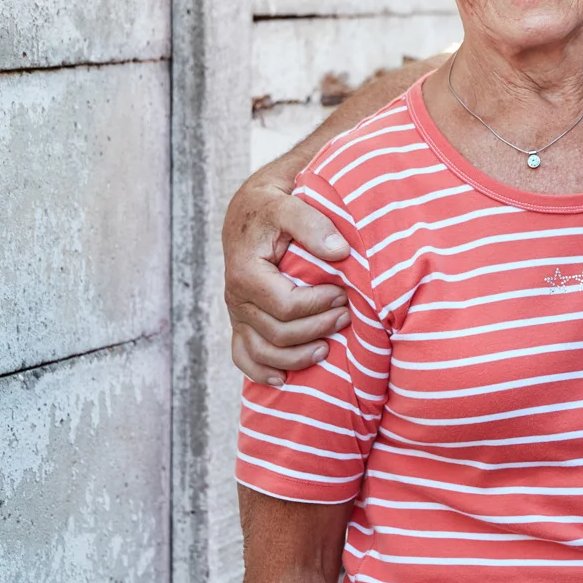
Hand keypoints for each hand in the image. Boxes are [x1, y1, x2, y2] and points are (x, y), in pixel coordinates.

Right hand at [223, 163, 352, 385]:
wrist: (250, 209)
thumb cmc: (273, 205)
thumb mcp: (290, 203)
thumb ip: (313, 224)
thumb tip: (340, 251)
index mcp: (245, 271)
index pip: (285, 306)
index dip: (319, 305)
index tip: (344, 295)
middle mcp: (235, 296)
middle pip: (277, 334)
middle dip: (316, 329)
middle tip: (346, 317)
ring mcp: (236, 312)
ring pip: (262, 352)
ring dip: (296, 358)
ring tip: (327, 349)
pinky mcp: (240, 319)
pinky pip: (242, 355)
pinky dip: (261, 372)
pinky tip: (283, 379)